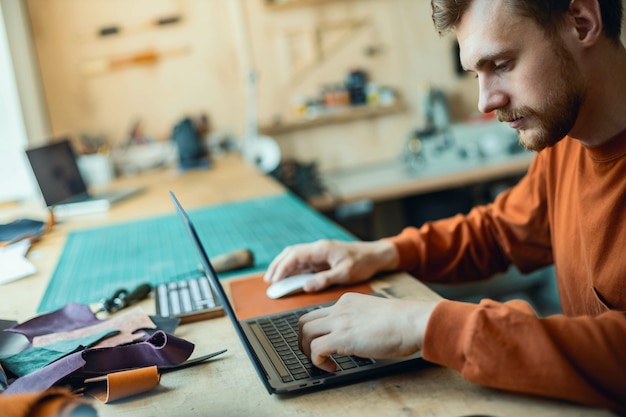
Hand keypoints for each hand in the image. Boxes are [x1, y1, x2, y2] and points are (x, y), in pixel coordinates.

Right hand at [263, 239, 398, 291]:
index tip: (274, 279)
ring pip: (295, 257)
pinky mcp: (322, 258)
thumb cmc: (363, 263)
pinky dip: (292, 269)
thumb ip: (325, 279)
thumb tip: (306, 285)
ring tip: (273, 280)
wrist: (375, 255)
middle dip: (278, 266)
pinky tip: (287, 278)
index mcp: (322, 249)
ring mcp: (319, 253)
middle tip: (269, 281)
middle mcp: (318, 248)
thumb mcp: (345, 273)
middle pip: (291, 253)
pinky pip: (303, 262)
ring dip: (283, 266)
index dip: (282, 267)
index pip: (295, 255)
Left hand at [298, 293, 436, 371]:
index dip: (317, 331)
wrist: (412, 321)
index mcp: (348, 301)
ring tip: (322, 362)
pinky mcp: (341, 338)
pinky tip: (331, 367)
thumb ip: (361, 320)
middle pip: (305, 321)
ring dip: (307, 351)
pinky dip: (317, 361)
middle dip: (304, 340)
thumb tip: (358, 337)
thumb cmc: (403, 321)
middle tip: (314, 354)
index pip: (320, 313)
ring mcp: (339, 322)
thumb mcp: (375, 314)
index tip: (324, 343)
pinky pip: (315, 349)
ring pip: (305, 333)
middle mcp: (340, 308)